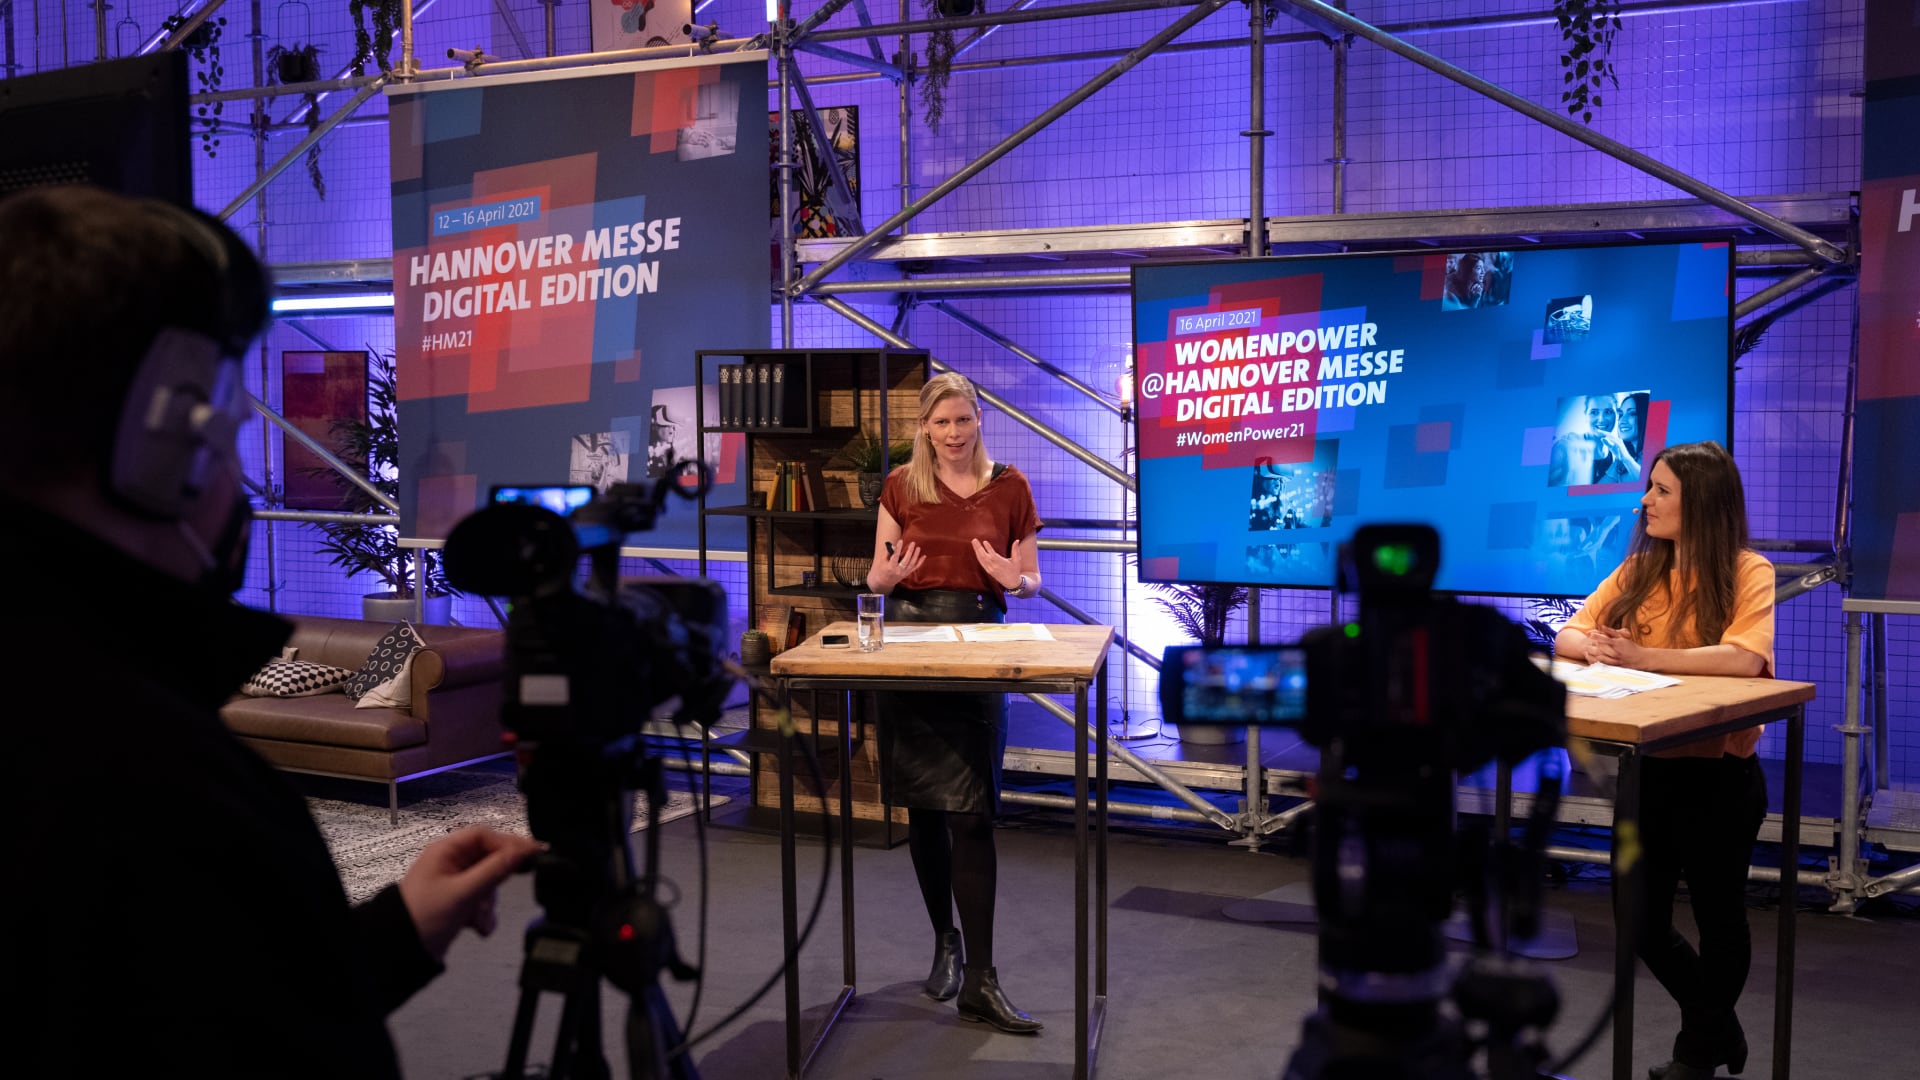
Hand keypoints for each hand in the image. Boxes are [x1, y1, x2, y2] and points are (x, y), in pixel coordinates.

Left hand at [398, 826, 542, 959]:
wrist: (402, 951)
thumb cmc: (422, 917)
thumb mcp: (464, 892)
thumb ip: (496, 869)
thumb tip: (524, 850)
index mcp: (446, 851)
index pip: (485, 836)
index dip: (509, 843)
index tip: (532, 854)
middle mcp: (450, 863)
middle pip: (489, 858)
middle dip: (497, 880)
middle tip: (502, 889)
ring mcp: (455, 883)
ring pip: (489, 882)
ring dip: (489, 903)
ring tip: (480, 918)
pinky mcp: (458, 901)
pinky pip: (482, 900)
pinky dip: (484, 914)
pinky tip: (479, 926)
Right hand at [872, 540, 925, 590]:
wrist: (884, 582)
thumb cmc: (882, 569)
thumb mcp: (882, 561)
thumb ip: (888, 553)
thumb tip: (894, 546)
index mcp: (891, 567)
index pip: (895, 557)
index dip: (898, 548)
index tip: (900, 541)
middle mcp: (898, 571)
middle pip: (906, 560)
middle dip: (910, 551)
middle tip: (913, 543)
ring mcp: (904, 573)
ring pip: (912, 564)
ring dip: (916, 555)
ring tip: (918, 548)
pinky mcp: (907, 573)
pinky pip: (915, 567)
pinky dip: (920, 562)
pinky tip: (924, 556)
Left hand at [971, 536, 1023, 591]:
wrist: (1011, 583)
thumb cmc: (1015, 570)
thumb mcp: (1017, 560)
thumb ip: (1016, 550)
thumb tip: (1017, 540)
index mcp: (1001, 563)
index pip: (993, 555)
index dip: (988, 548)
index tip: (984, 542)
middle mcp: (994, 566)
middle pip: (984, 556)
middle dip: (978, 548)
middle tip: (974, 540)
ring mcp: (990, 569)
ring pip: (981, 559)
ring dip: (977, 550)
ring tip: (974, 542)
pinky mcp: (988, 571)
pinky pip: (982, 562)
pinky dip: (978, 556)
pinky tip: (976, 550)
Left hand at [1585, 626, 1647, 668]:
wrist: (1642, 659)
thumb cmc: (1631, 647)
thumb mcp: (1623, 638)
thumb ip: (1611, 632)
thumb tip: (1601, 626)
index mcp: (1618, 644)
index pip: (1605, 639)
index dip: (1596, 636)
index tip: (1589, 634)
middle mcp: (1616, 652)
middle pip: (1600, 649)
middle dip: (1592, 646)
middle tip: (1586, 645)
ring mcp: (1615, 660)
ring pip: (1600, 658)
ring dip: (1592, 655)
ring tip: (1587, 652)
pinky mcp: (1615, 666)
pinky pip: (1603, 665)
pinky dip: (1597, 662)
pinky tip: (1593, 659)